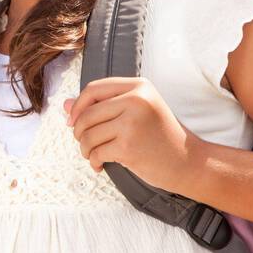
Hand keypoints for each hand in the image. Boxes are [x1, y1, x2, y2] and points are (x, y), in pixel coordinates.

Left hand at [63, 76, 201, 194]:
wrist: (187, 161)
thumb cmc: (159, 136)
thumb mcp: (135, 113)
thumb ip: (102, 106)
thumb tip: (65, 104)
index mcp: (139, 86)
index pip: (93, 89)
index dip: (78, 106)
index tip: (72, 121)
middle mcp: (136, 100)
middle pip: (87, 114)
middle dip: (78, 132)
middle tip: (85, 144)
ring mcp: (132, 123)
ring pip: (88, 135)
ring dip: (85, 149)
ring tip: (93, 155)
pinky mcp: (129, 146)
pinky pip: (96, 152)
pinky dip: (93, 161)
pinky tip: (100, 165)